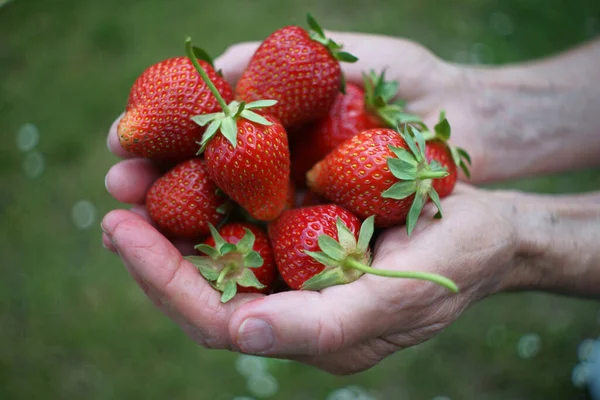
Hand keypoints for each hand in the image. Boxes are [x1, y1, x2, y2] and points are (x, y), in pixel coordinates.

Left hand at [101, 184, 522, 373]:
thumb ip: (327, 325)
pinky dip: (210, 201)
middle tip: (113, 203)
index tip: (122, 231)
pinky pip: (245, 224)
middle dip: (153, 251)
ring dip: (171, 222)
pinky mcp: (306, 238)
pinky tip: (185, 172)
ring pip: (218, 257)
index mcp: (312, 333)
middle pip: (204, 290)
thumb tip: (243, 336)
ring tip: (131, 184)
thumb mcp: (401, 292)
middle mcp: (294, 307)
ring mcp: (298, 273)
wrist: (491, 230)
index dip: (165, 281)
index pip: (218, 321)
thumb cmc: (457, 259)